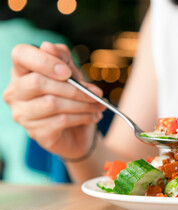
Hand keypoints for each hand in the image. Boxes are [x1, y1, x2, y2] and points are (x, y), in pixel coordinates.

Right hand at [3, 42, 105, 158]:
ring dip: (83, 104)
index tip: (68, 72)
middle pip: (38, 83)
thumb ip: (63, 59)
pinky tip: (94, 116)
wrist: (80, 131)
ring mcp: (22, 114)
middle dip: (74, 88)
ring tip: (100, 105)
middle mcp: (15, 92)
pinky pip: (60, 120)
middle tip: (98, 93)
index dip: (44, 61)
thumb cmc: (73, 97)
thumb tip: (48, 46)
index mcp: (22, 71)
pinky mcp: (35, 132)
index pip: (21, 55)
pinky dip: (83, 117)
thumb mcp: (73, 74)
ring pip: (52, 103)